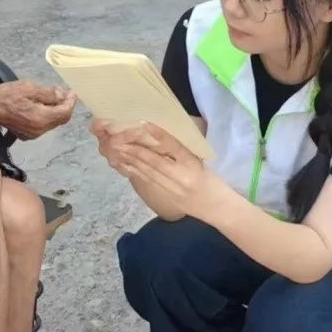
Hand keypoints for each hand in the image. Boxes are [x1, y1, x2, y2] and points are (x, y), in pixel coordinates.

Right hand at [0, 81, 76, 139]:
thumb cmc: (4, 96)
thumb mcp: (28, 88)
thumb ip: (49, 93)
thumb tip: (63, 95)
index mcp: (42, 119)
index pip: (65, 112)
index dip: (71, 102)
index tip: (72, 92)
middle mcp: (40, 130)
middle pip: (60, 119)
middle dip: (64, 106)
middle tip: (64, 93)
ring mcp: (32, 134)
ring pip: (52, 122)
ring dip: (55, 110)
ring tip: (51, 97)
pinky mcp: (26, 135)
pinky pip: (43, 125)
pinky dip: (46, 115)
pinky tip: (40, 105)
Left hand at [92, 120, 221, 218]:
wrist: (216, 207)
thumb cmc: (211, 179)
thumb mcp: (201, 161)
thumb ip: (184, 150)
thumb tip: (160, 133)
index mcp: (193, 165)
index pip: (174, 147)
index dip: (159, 135)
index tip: (145, 124)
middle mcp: (181, 177)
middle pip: (154, 161)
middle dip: (134, 149)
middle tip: (118, 137)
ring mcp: (171, 189)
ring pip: (147, 171)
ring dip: (130, 159)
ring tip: (116, 148)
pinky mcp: (165, 196)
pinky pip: (146, 181)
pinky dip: (133, 171)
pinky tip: (123, 163)